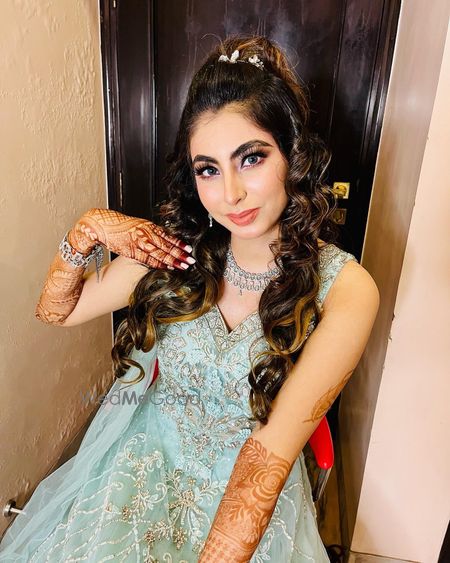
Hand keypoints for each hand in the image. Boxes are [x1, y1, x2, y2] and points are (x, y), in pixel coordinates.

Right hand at [68, 208, 194, 269]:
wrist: (99, 225)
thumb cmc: (118, 226)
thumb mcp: (137, 225)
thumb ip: (150, 232)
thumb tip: (164, 238)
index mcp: (147, 226)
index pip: (166, 236)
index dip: (179, 243)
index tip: (189, 249)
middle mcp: (144, 234)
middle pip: (165, 246)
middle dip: (179, 254)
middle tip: (192, 260)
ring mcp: (137, 244)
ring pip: (159, 254)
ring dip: (172, 261)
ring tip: (183, 266)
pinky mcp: (130, 253)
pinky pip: (147, 260)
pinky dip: (158, 264)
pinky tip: (166, 268)